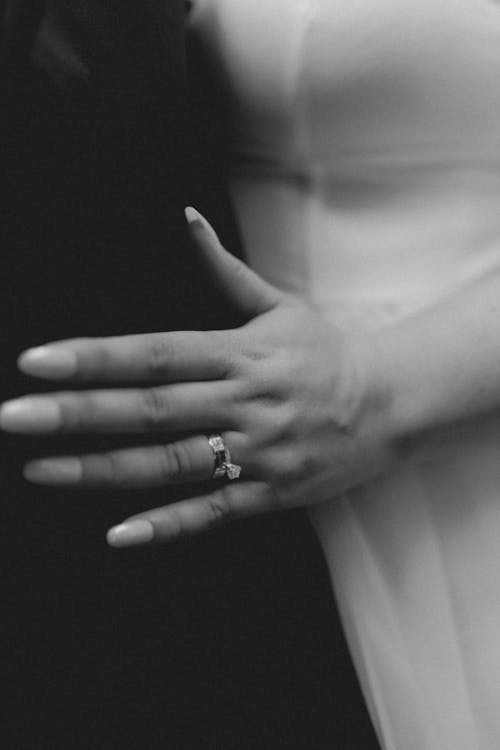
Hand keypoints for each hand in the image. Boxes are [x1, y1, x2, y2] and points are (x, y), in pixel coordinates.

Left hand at [0, 208, 394, 546]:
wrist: (393, 404)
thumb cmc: (326, 353)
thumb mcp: (279, 306)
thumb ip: (224, 270)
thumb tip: (187, 217)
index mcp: (239, 353)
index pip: (155, 352)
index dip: (95, 358)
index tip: (38, 363)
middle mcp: (243, 401)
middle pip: (150, 408)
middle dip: (78, 414)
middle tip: (13, 418)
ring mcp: (257, 451)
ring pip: (169, 464)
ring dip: (101, 470)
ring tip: (40, 470)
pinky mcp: (271, 492)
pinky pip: (213, 511)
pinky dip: (166, 523)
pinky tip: (117, 534)